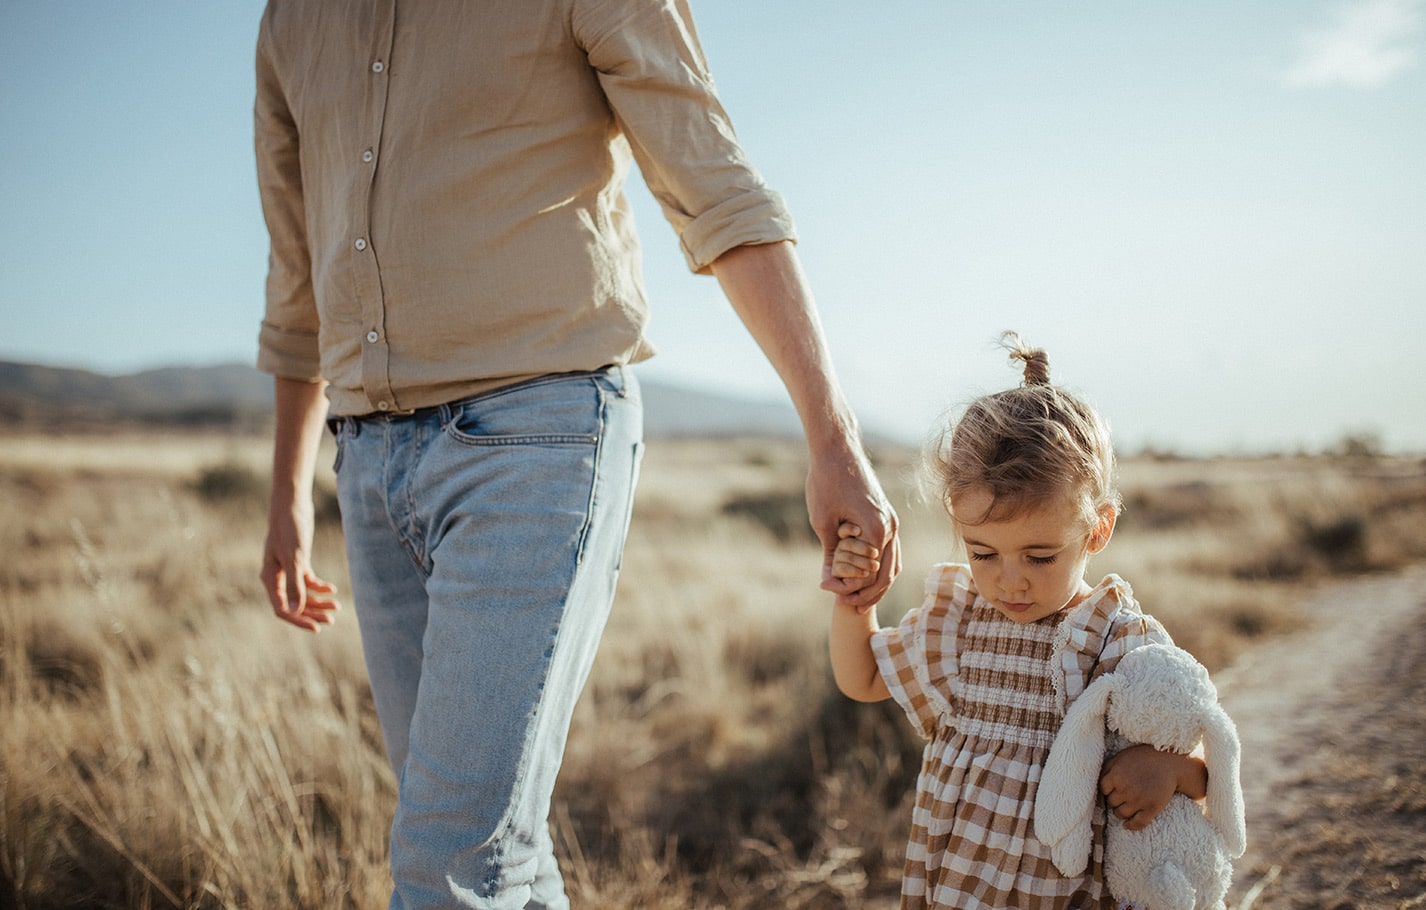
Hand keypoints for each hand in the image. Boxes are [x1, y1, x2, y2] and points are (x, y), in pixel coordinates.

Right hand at [261, 496, 340, 632]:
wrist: (292, 506)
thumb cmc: (289, 530)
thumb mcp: (294, 558)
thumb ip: (295, 585)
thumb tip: (295, 611)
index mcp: (270, 579)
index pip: (282, 609)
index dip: (299, 620)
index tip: (316, 627)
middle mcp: (277, 578)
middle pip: (294, 604)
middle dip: (312, 613)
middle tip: (331, 619)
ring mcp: (288, 571)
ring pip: (303, 594)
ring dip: (319, 601)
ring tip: (336, 606)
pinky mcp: (298, 562)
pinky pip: (308, 582)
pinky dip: (320, 587)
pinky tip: (332, 589)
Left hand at [809, 449, 899, 610]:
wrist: (838, 448)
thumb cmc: (826, 481)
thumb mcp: (822, 522)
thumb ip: (829, 555)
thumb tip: (827, 582)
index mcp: (877, 530)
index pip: (870, 575)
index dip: (851, 589)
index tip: (831, 594)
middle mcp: (891, 527)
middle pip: (887, 574)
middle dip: (867, 593)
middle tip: (846, 605)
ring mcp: (892, 521)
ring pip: (893, 563)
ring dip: (877, 583)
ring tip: (856, 598)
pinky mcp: (887, 515)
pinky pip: (891, 550)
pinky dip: (881, 566)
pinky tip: (865, 576)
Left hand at [1099, 744, 1205, 830]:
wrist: (1170, 762)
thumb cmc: (1143, 758)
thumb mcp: (1121, 757)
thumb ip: (1107, 768)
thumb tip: (1096, 782)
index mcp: (1116, 775)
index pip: (1102, 789)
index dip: (1107, 789)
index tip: (1113, 788)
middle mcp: (1126, 789)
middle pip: (1111, 802)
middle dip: (1114, 799)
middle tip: (1122, 795)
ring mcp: (1139, 800)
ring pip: (1120, 814)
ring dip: (1120, 811)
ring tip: (1125, 806)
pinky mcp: (1152, 808)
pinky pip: (1138, 823)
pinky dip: (1131, 826)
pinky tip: (1127, 825)